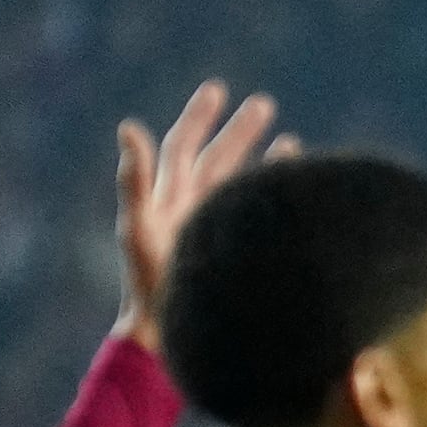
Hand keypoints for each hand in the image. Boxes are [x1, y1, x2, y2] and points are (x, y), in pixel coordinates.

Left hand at [116, 81, 281, 348]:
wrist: (173, 334)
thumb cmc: (152, 284)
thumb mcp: (139, 229)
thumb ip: (135, 180)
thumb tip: (129, 127)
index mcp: (167, 197)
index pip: (182, 147)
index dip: (199, 119)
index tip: (219, 91)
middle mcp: (190, 208)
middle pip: (215, 160)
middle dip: (238, 132)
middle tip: (263, 105)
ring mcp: (212, 230)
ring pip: (239, 186)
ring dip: (262, 163)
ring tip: (291, 143)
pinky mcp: (232, 251)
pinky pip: (254, 217)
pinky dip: (272, 199)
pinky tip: (297, 195)